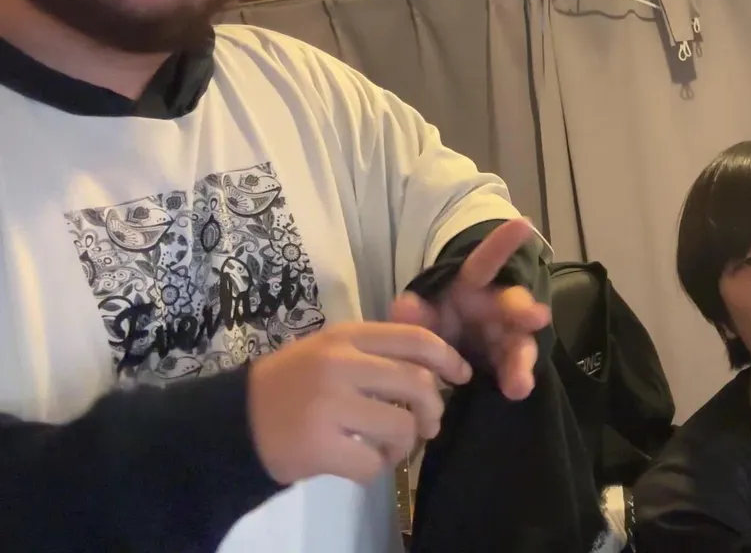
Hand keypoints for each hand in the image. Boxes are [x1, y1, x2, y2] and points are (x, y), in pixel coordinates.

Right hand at [247, 321, 471, 484]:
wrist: (235, 423)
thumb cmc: (292, 384)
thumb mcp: (331, 350)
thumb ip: (379, 348)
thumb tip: (438, 352)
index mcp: (346, 337)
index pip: (414, 339)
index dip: (448, 357)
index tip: (461, 375)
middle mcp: (339, 364)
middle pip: (418, 384)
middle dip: (433, 409)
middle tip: (428, 424)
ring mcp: (329, 405)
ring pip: (402, 427)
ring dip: (405, 445)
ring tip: (389, 448)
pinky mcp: (320, 445)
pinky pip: (374, 463)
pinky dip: (377, 468)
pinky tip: (363, 461)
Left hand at [393, 219, 550, 400]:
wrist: (435, 361)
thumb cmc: (433, 325)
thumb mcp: (420, 318)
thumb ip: (413, 314)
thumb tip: (404, 306)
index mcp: (472, 285)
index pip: (487, 260)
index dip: (503, 242)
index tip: (525, 224)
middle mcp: (495, 307)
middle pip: (513, 303)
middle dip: (523, 310)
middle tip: (537, 316)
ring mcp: (505, 335)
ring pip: (519, 342)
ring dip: (521, 358)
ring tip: (520, 378)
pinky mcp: (508, 362)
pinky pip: (515, 370)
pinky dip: (515, 379)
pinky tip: (516, 389)